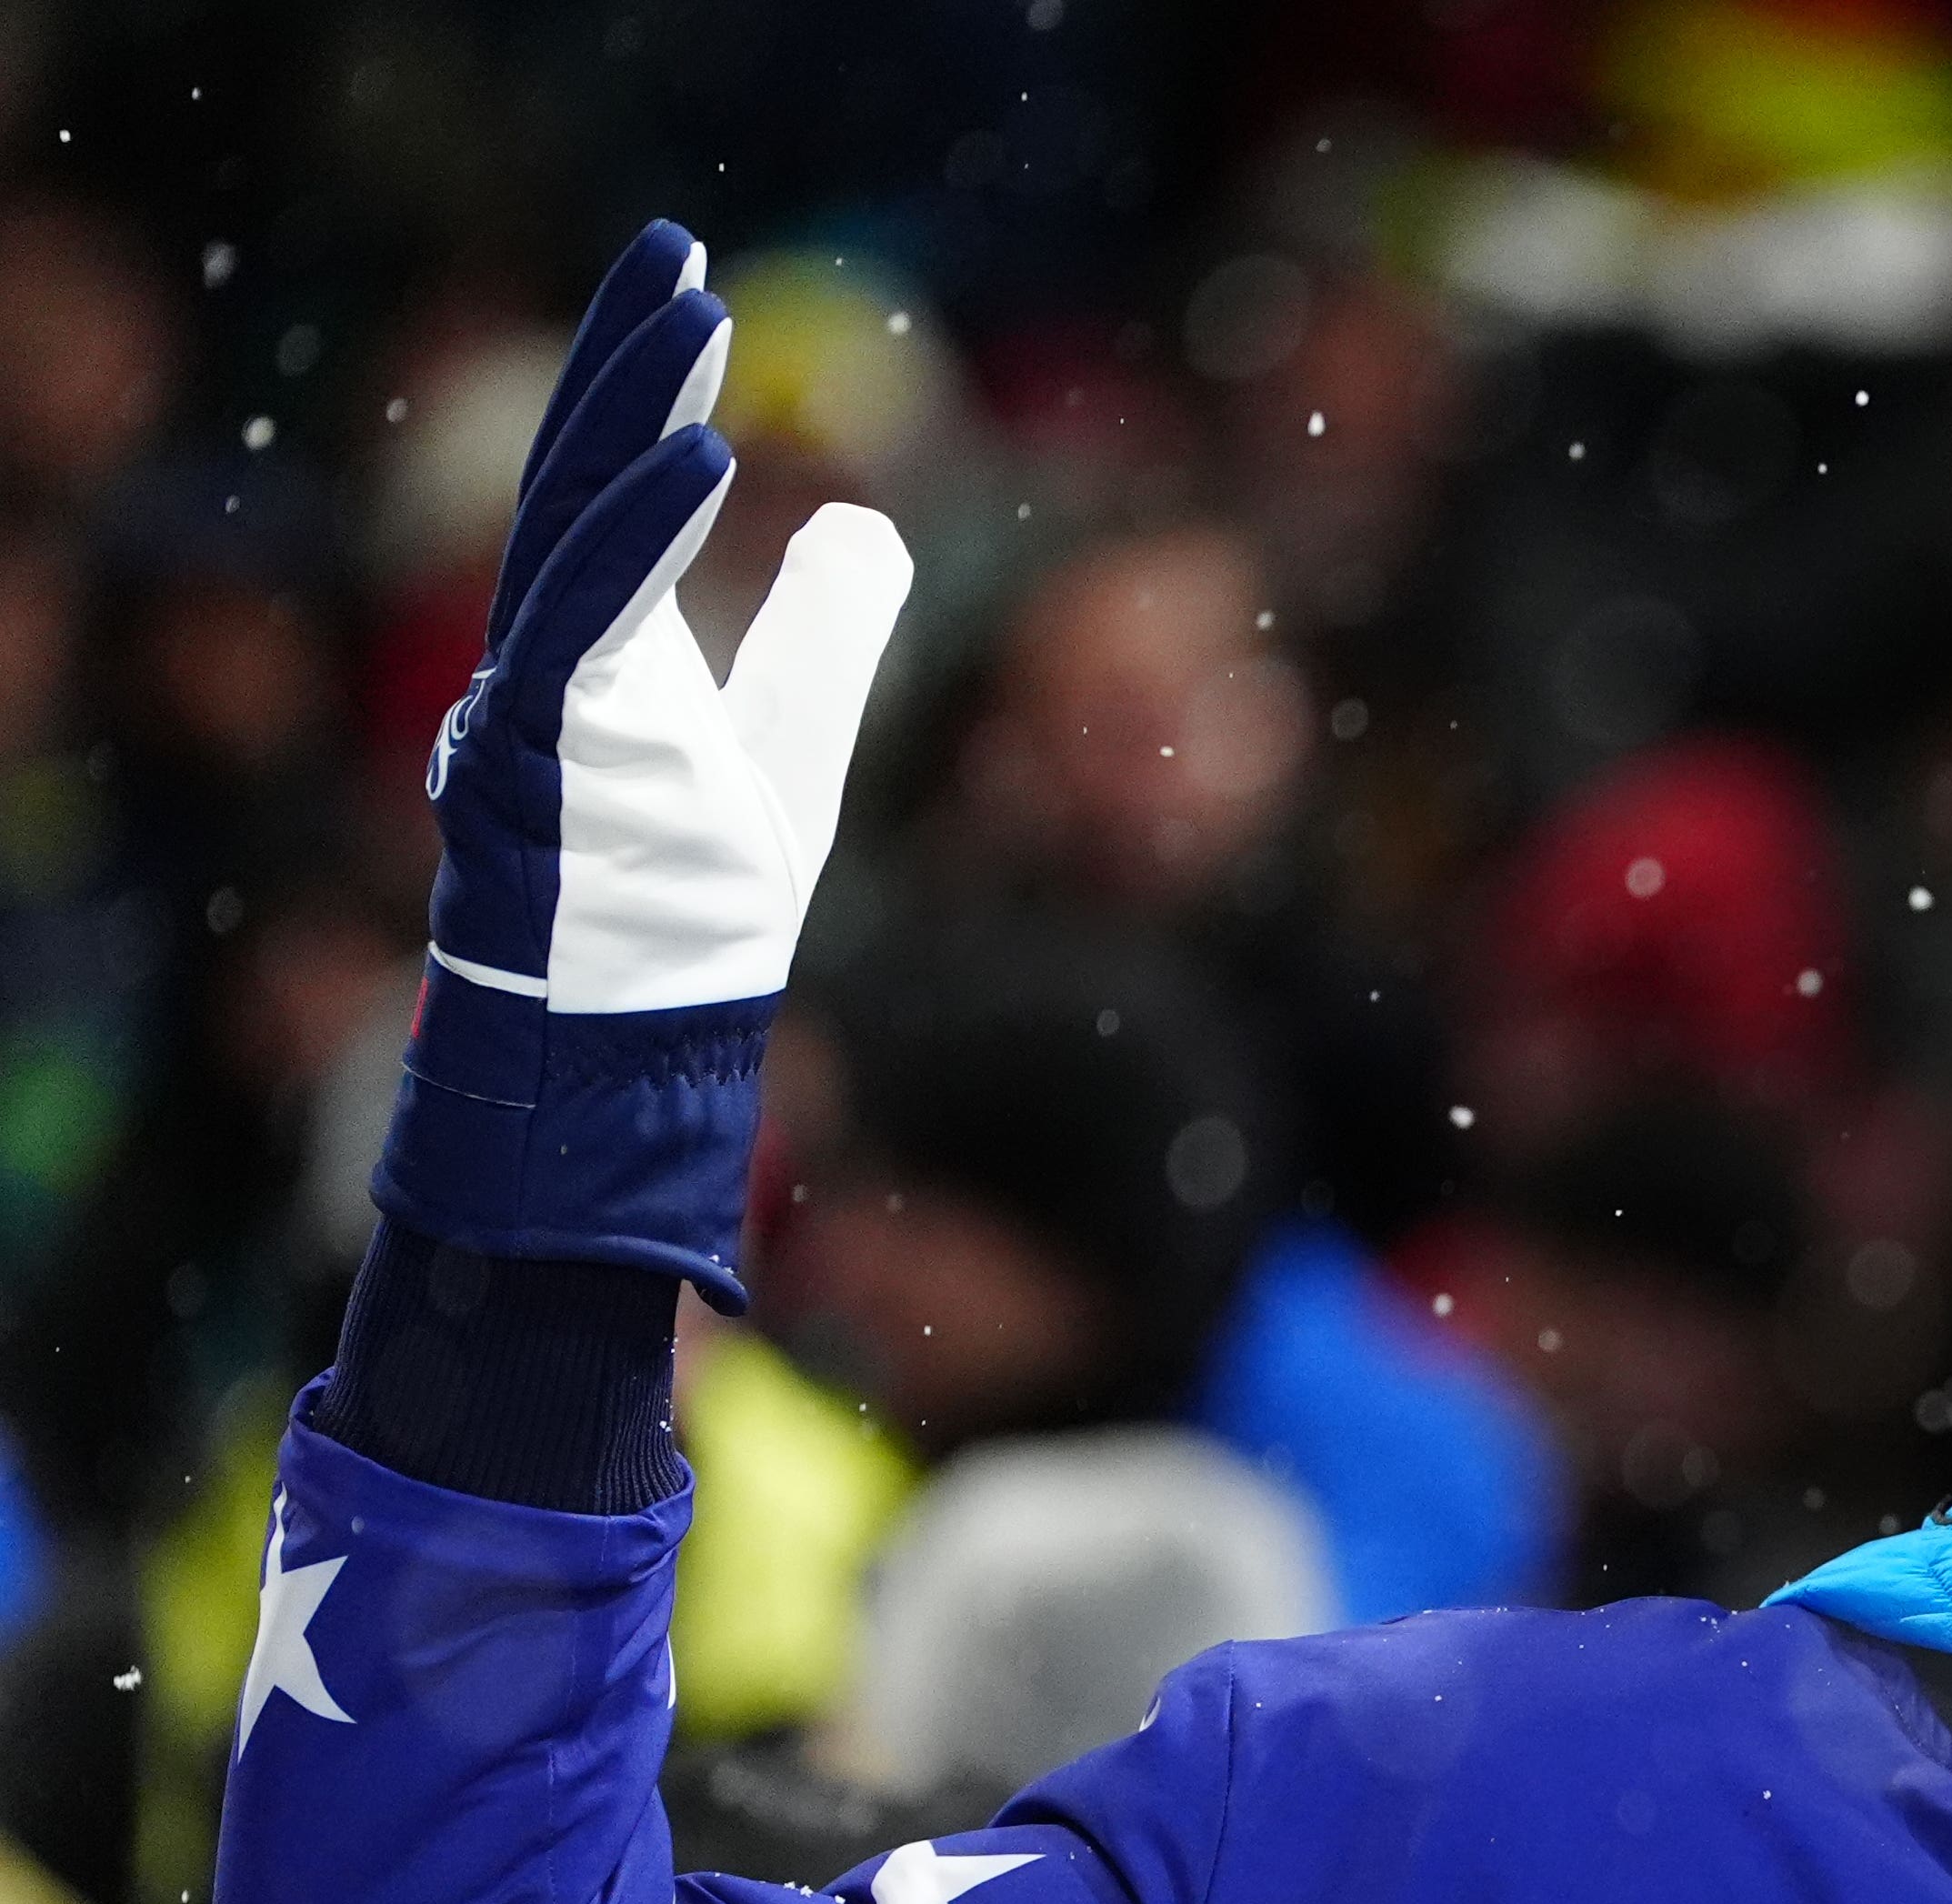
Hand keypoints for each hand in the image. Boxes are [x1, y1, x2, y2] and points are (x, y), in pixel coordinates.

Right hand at [368, 221, 911, 1310]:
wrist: (639, 1043)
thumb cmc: (698, 919)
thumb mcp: (794, 752)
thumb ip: (822, 642)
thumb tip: (866, 525)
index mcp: (591, 654)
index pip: (607, 491)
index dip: (643, 393)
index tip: (685, 299)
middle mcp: (542, 660)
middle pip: (571, 476)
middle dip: (617, 361)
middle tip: (671, 253)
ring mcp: (527, 699)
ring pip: (562, 522)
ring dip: (624, 411)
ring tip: (686, 310)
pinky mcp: (535, 745)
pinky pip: (579, 611)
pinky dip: (635, 530)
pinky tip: (696, 451)